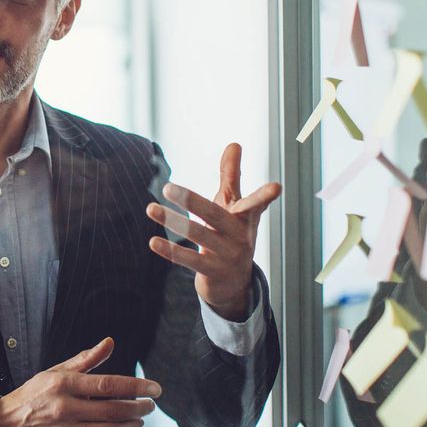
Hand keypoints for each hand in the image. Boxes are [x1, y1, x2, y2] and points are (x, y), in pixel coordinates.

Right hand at [0, 337, 160, 426]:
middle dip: (138, 408)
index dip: (136, 387)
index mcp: (64, 383)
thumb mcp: (56, 371)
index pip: (108, 384)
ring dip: (130, 426)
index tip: (154, 389)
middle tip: (150, 405)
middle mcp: (66, 406)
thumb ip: (86, 359)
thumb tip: (109, 342)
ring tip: (140, 420)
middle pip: (113, 410)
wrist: (7, 423)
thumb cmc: (34, 394)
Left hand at [145, 143, 280, 320]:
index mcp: (246, 217)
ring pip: (199, 236)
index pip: (255, 203)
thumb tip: (234, 143)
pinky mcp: (213, 272)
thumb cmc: (232, 234)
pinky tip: (153, 241)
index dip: (264, 196)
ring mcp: (228, 256)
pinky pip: (189, 260)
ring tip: (150, 208)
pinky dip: (171, 251)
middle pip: (215, 215)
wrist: (234, 283)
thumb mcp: (234, 206)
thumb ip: (231, 176)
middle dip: (191, 201)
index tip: (276, 187)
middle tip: (167, 187)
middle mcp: (240, 236)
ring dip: (173, 222)